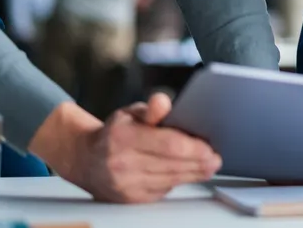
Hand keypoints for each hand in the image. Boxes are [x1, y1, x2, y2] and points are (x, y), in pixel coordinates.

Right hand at [30, 93, 221, 202]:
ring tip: (209, 165)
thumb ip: (151, 109)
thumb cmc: (114, 133)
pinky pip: (163, 190)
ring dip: (194, 173)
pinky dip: (179, 181)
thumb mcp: (130, 113)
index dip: (193, 147)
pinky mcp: (131, 199)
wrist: (86, 160)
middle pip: (172, 164)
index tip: (210, 146)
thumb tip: (163, 102)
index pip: (167, 144)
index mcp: (122, 137)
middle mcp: (122, 163)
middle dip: (199, 162)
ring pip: (170, 180)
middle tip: (216, 158)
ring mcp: (125, 184)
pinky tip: (189, 173)